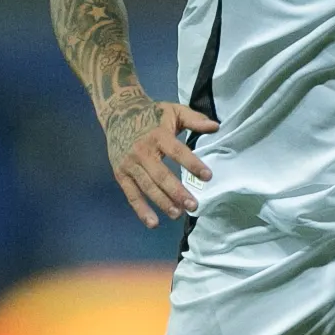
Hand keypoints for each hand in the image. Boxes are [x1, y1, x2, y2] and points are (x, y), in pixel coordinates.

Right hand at [103, 92, 217, 227]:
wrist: (118, 113)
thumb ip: (195, 119)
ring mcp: (130, 164)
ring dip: (162, 202)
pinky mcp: (120, 174)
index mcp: (158, 135)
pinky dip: (141, 210)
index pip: (177, 151)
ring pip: (147, 187)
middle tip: (193, 205)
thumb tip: (216, 127)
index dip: (192, 164)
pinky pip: (131, 194)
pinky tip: (153, 223)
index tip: (207, 176)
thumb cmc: (151, 114)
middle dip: (177, 192)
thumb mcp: (173, 110)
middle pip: (161, 175)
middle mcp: (142, 151)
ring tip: (178, 214)